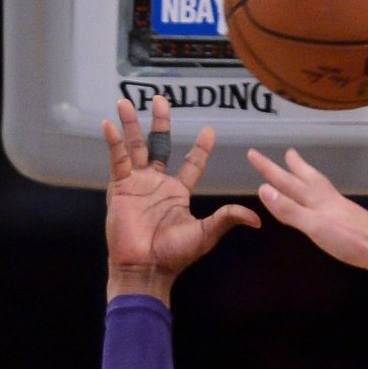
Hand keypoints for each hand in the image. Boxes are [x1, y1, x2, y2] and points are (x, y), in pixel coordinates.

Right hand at [105, 95, 257, 298]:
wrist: (145, 268)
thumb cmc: (174, 255)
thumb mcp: (205, 234)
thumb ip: (227, 219)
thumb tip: (257, 219)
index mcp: (178, 192)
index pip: (192, 164)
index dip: (200, 148)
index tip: (209, 131)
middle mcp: (157, 183)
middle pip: (159, 145)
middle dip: (160, 123)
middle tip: (161, 100)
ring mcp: (137, 184)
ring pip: (135, 147)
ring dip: (130, 125)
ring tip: (125, 101)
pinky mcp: (120, 188)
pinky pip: (117, 161)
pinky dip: (114, 143)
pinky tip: (110, 124)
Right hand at [248, 148, 367, 275]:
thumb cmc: (350, 239)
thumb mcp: (315, 226)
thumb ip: (290, 210)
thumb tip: (264, 189)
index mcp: (317, 200)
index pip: (287, 181)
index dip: (269, 169)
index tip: (253, 154)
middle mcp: (330, 199)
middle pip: (308, 178)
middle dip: (294, 166)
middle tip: (289, 153)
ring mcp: (343, 209)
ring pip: (321, 187)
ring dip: (309, 178)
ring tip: (305, 173)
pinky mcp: (353, 220)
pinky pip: (331, 200)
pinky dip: (322, 196)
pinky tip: (327, 203)